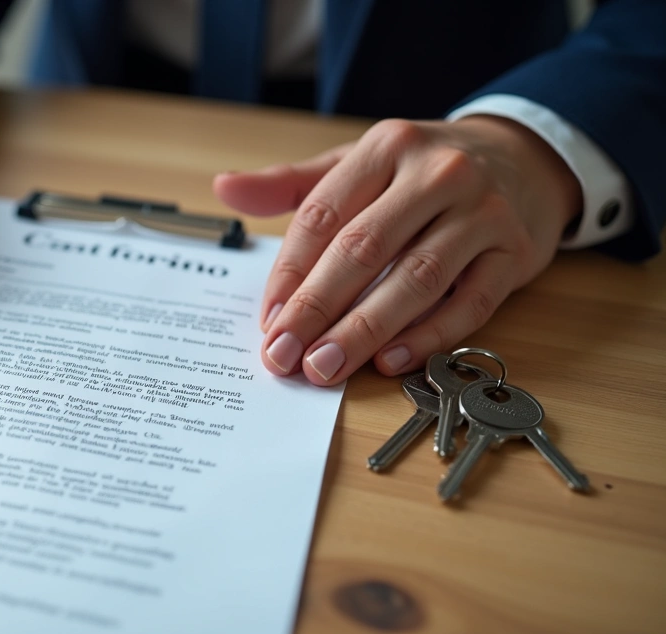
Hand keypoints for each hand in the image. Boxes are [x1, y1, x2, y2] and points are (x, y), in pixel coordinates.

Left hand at [213, 117, 581, 385]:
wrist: (525, 157)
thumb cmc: (422, 171)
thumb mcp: (358, 162)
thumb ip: (292, 184)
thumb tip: (225, 188)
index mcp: (386, 149)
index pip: (323, 216)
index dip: (290, 273)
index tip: (268, 320)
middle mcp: (437, 175)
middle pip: (364, 249)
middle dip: (317, 308)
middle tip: (285, 354)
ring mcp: (482, 213)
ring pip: (416, 279)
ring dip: (365, 329)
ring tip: (326, 366)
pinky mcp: (514, 253)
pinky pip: (470, 303)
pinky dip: (429, 336)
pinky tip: (391, 361)